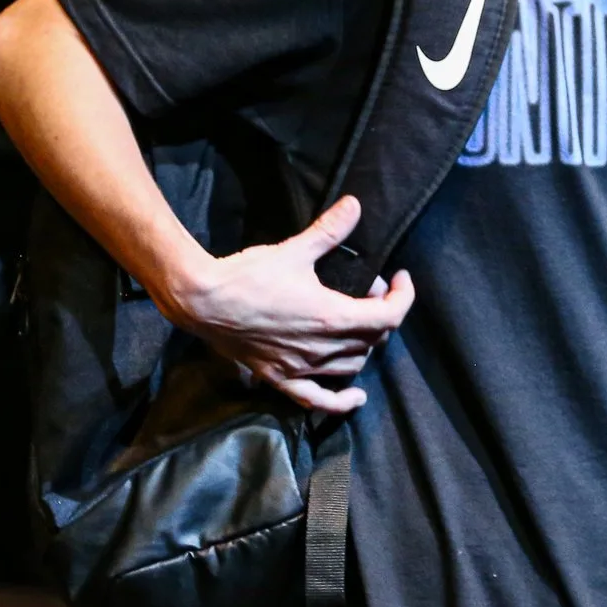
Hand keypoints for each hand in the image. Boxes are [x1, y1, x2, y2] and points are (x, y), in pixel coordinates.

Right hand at [164, 195, 414, 414]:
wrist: (203, 301)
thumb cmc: (248, 275)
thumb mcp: (294, 250)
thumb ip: (329, 231)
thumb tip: (355, 205)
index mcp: (331, 316)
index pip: (388, 315)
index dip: (403, 296)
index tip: (400, 279)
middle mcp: (321, 348)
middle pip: (373, 339)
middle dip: (380, 312)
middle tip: (367, 290)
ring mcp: (302, 367)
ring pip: (352, 365)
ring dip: (364, 345)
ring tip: (355, 322)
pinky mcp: (281, 378)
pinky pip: (319, 399)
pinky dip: (341, 401)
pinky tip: (354, 395)